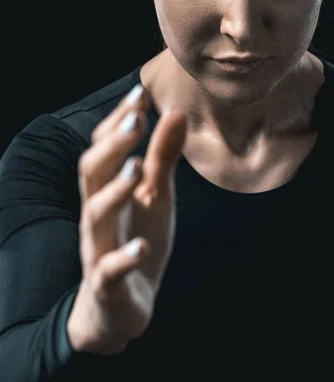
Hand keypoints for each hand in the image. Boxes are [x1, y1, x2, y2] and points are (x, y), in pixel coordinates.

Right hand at [67, 84, 186, 354]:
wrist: (122, 305)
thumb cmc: (136, 237)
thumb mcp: (155, 194)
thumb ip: (162, 157)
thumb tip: (175, 112)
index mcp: (109, 188)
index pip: (104, 147)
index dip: (119, 121)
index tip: (140, 94)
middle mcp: (98, 213)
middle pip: (92, 172)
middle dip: (113, 145)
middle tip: (137, 120)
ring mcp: (100, 247)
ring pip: (95, 214)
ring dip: (114, 190)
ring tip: (136, 169)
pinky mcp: (108, 283)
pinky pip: (109, 270)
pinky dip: (123, 257)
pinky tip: (142, 245)